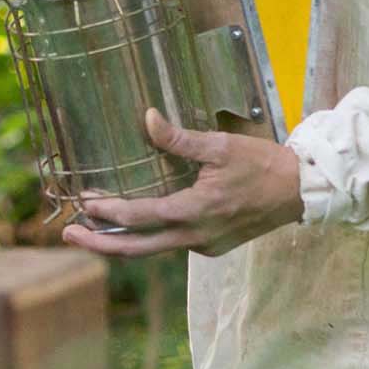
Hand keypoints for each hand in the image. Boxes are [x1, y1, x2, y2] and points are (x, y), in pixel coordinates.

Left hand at [57, 112, 303, 259]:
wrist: (301, 192)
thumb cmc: (262, 165)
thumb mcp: (220, 145)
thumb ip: (179, 138)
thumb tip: (147, 118)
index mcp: (195, 212)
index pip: (140, 218)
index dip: (108, 212)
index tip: (84, 203)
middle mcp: (196, 237)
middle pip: (137, 249)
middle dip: (99, 244)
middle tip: (68, 233)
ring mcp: (204, 246)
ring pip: (153, 250)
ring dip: (120, 242)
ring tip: (91, 230)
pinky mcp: (212, 246)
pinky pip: (172, 245)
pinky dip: (147, 238)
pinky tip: (133, 224)